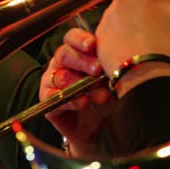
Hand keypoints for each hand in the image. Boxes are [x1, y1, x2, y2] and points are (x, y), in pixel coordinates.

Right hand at [41, 28, 112, 155]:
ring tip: (97, 93)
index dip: (80, 39)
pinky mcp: (50, 104)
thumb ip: (111, 64)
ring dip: (77, 83)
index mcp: (78, 54)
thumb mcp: (115, 78)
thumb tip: (119, 55)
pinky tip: (82, 103)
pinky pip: (52, 98)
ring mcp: (53, 84)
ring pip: (58, 75)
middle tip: (98, 69)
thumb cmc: (110, 99)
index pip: (72, 38)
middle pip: (64, 54)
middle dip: (82, 61)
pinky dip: (68, 101)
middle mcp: (63, 66)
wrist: (104, 129)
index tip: (93, 45)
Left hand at [95, 0, 169, 96]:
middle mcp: (122, 1)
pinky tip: (132, 48)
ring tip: (147, 39)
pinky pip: (109, 33)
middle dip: (148, 6)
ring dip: (132, 22)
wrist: (141, 77)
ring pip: (122, 14)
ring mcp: (107, 19)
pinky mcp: (98, 38)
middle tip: (161, 23)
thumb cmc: (167, 50)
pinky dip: (119, 38)